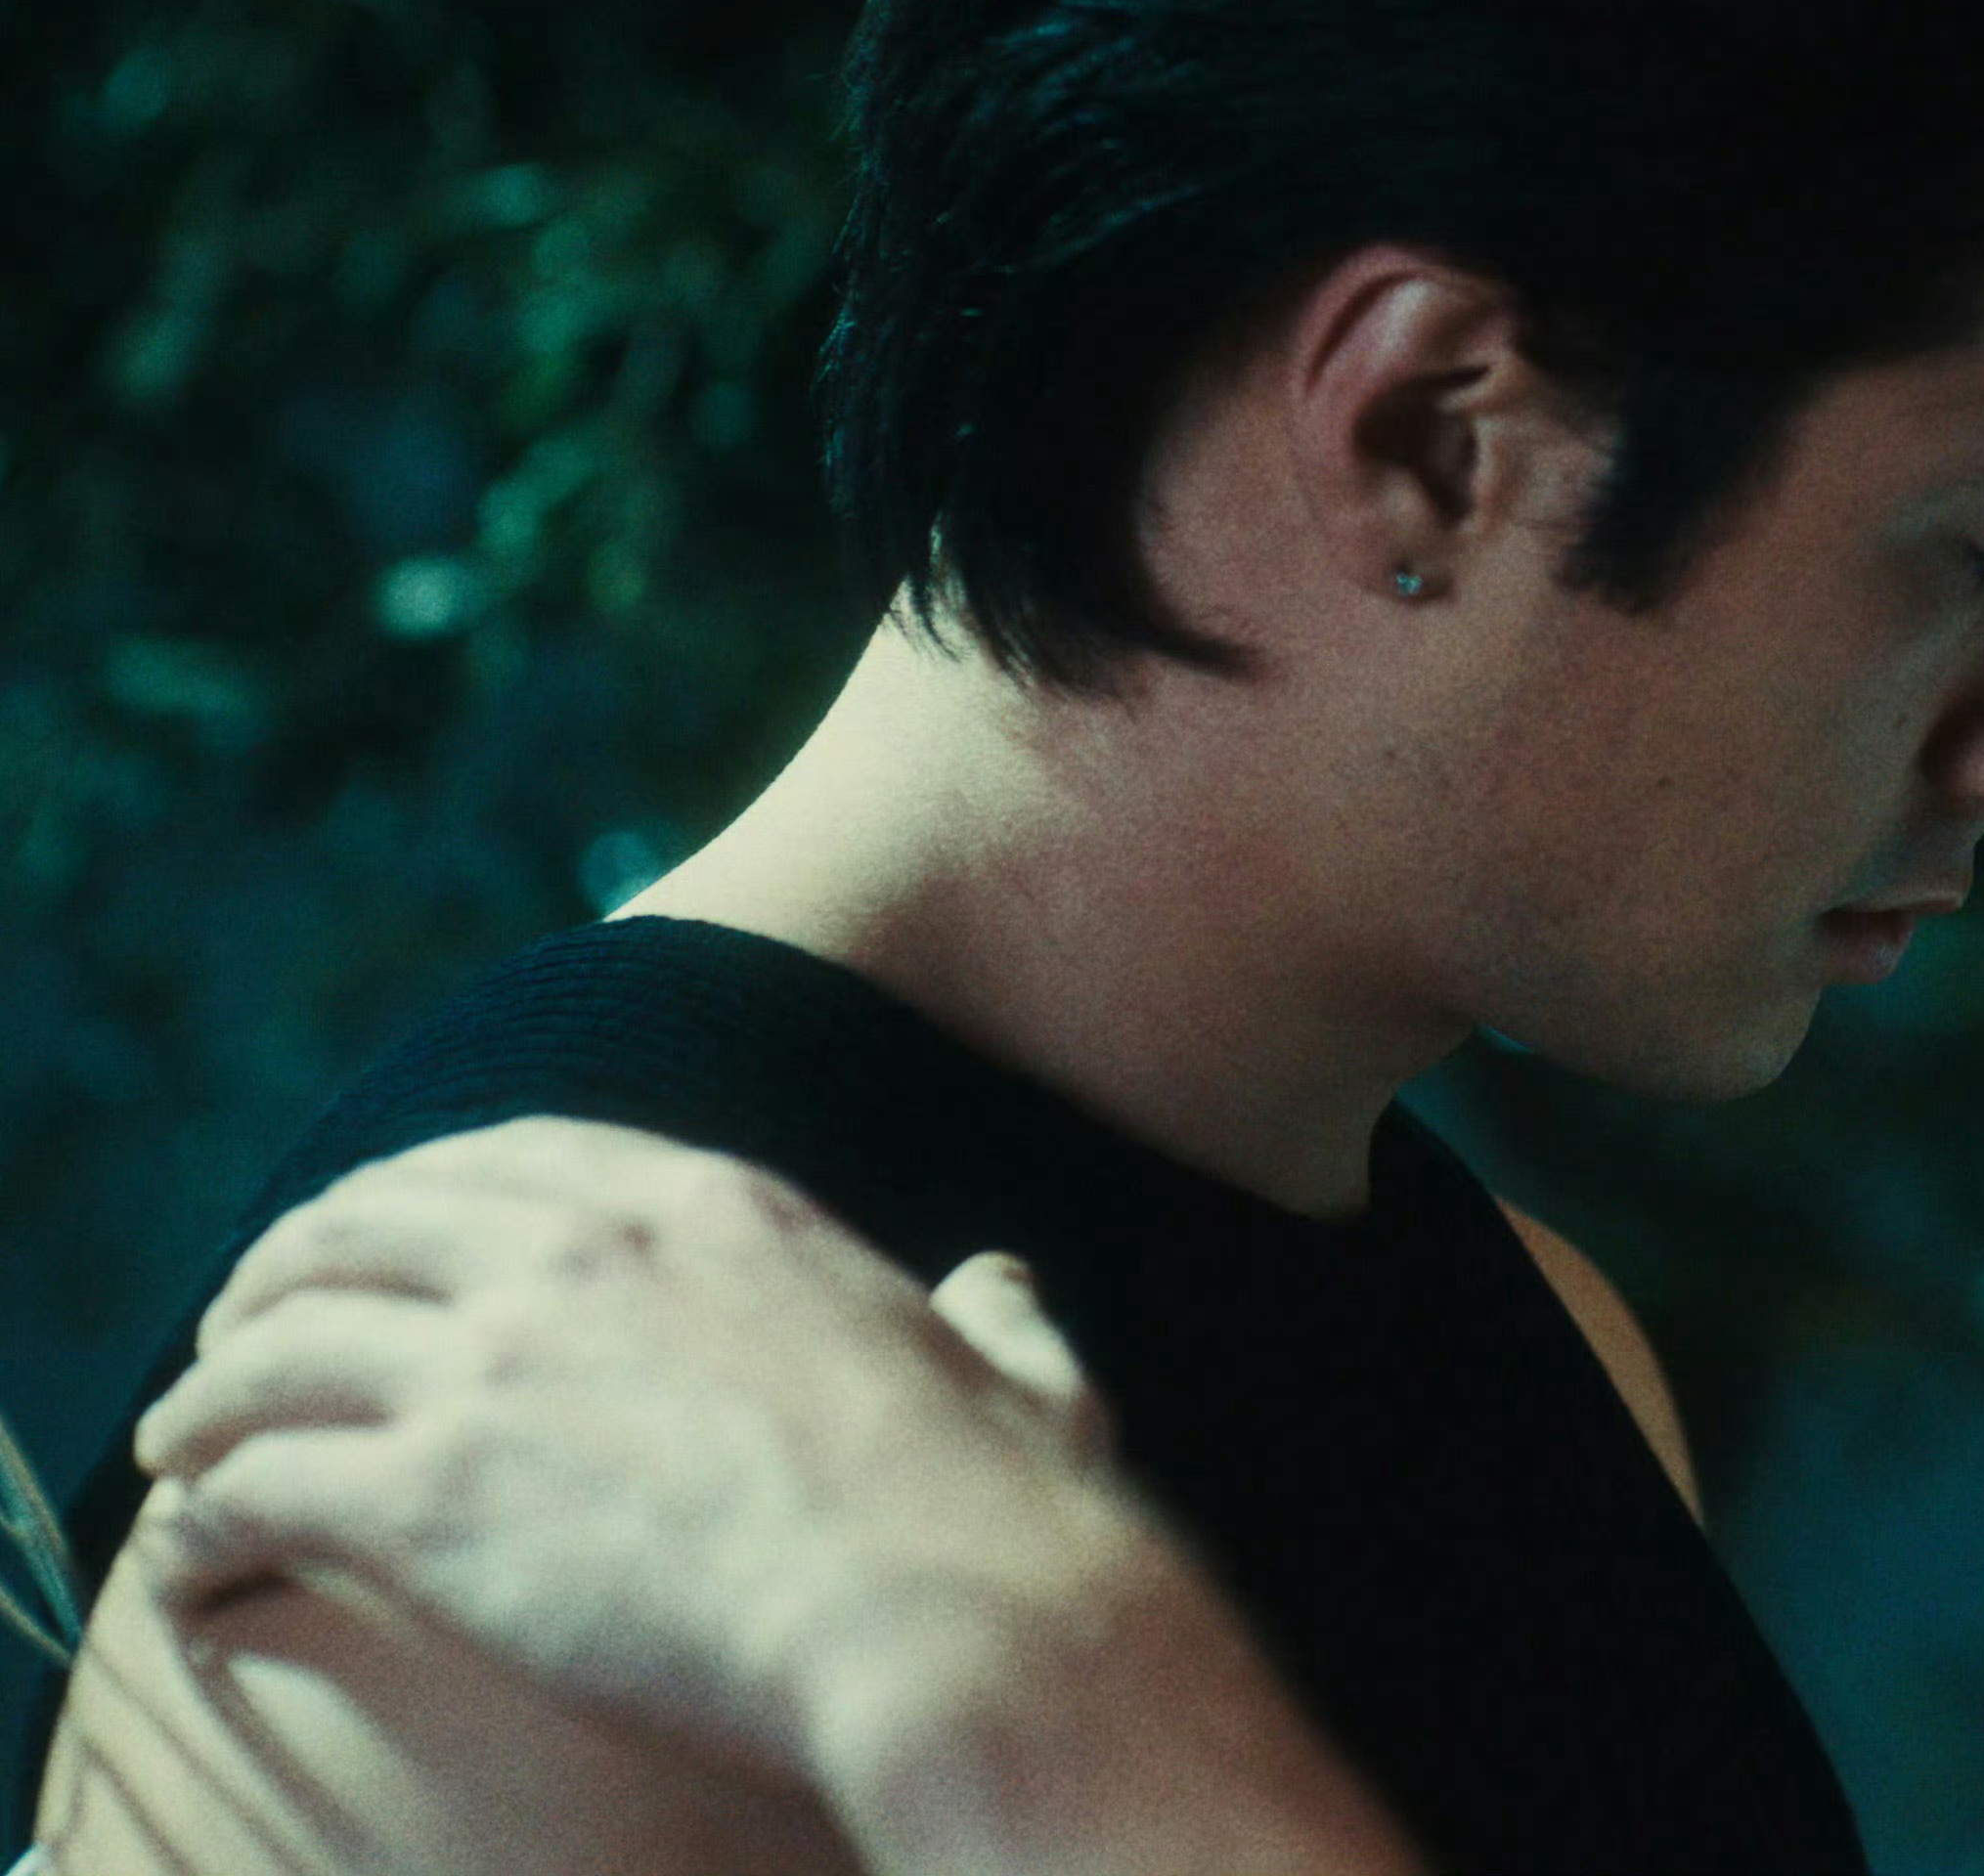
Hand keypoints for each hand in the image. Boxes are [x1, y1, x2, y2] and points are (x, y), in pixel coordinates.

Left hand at [122, 1117, 1427, 1875]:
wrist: (942, 1611)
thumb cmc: (996, 1514)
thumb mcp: (1014, 1370)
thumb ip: (993, 1314)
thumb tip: (1003, 1284)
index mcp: (715, 1207)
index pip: (502, 1159)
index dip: (406, 1203)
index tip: (365, 1253)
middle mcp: (586, 1252)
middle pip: (359, 1224)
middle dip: (278, 1278)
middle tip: (239, 1343)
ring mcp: (498, 1363)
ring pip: (276, 1346)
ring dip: (209, 1395)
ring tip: (182, 1448)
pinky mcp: (430, 1495)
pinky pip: (255, 1482)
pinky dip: (203, 1515)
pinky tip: (199, 1555)